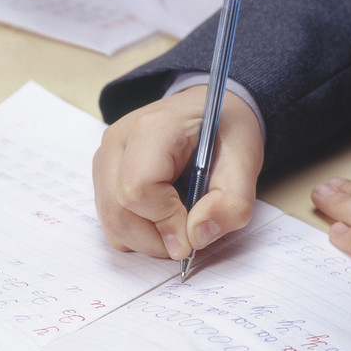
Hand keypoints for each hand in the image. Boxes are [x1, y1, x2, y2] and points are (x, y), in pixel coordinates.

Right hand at [92, 87, 263, 259]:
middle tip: (191, 236)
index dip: (166, 221)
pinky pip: (110, 219)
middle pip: (118, 211)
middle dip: (157, 239)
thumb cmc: (226, 130)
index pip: (138, 189)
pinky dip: (138, 231)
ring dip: (147, 238)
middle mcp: (119, 139)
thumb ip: (231, 204)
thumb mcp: (247, 162)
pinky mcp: (103, 172)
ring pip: (111, 221)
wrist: (208, 110)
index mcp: (152, 128)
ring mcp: (106, 156)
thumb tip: (196, 237)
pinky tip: (164, 214)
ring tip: (180, 222)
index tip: (194, 231)